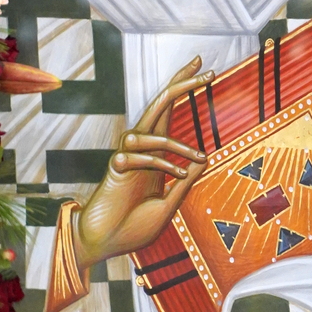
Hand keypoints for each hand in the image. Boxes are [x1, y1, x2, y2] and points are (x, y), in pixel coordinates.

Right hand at [76, 57, 210, 265]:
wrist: (105, 247)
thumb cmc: (133, 229)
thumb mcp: (168, 206)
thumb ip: (184, 184)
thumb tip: (205, 159)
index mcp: (155, 155)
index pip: (169, 114)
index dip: (183, 90)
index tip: (206, 71)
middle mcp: (141, 150)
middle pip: (159, 105)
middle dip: (180, 83)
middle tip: (201, 64)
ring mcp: (127, 157)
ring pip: (149, 130)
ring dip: (177, 143)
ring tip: (199, 157)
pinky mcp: (115, 168)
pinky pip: (138, 156)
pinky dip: (161, 164)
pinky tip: (176, 177)